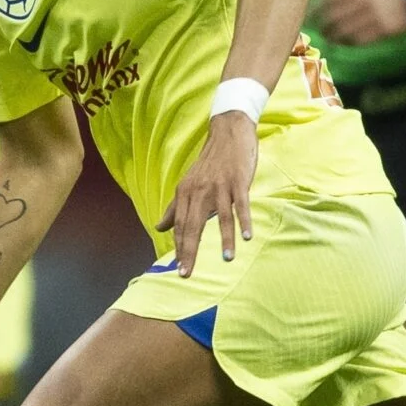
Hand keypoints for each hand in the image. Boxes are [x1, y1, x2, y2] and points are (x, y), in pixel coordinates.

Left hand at [156, 112, 258, 275]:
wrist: (228, 132)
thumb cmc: (210, 163)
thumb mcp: (188, 184)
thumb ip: (174, 207)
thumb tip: (158, 226)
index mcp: (185, 192)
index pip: (180, 225)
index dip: (179, 247)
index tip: (179, 268)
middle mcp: (199, 190)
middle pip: (193, 225)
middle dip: (190, 251)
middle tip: (188, 273)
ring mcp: (220, 186)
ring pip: (220, 217)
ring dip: (223, 239)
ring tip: (225, 259)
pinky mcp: (238, 180)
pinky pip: (241, 204)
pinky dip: (244, 220)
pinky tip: (247, 236)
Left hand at [316, 0, 405, 45]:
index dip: (316, 9)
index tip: (309, 17)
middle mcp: (363, 1)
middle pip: (334, 16)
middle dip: (323, 26)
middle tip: (319, 30)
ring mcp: (372, 16)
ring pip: (344, 30)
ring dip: (333, 36)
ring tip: (328, 38)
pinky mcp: (379, 30)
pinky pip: (358, 39)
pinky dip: (347, 42)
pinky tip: (341, 42)